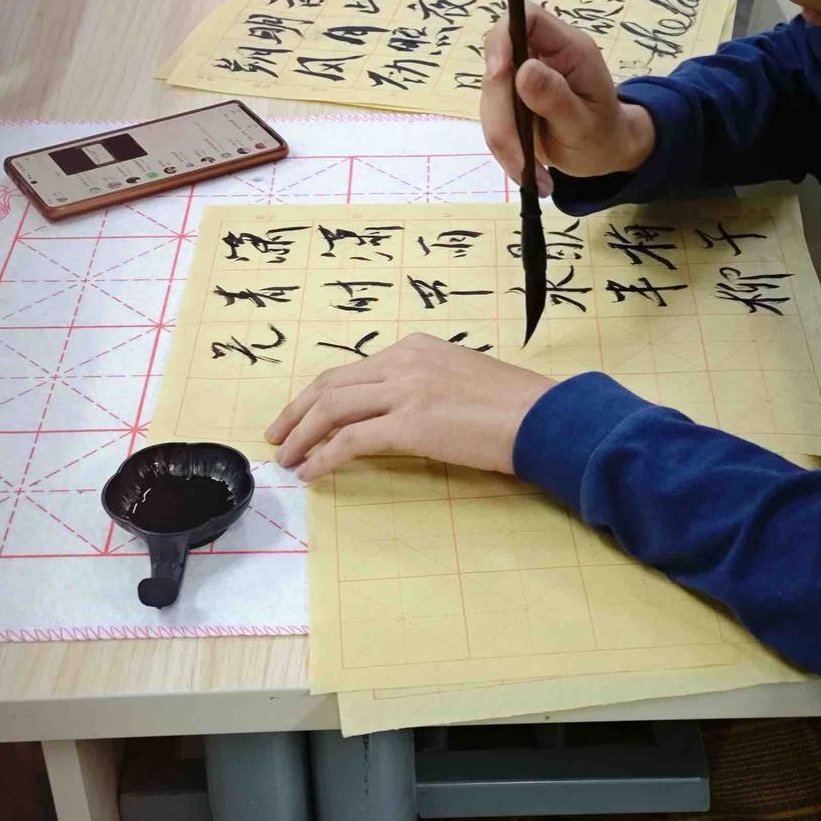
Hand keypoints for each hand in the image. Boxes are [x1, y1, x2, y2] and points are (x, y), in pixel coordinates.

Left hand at [266, 333, 554, 481]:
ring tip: (288, 458)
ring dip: (302, 436)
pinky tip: (312, 472)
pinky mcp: (410, 423)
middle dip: (296, 413)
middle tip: (278, 437)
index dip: (318, 395)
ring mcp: (405, 390)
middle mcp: (404, 361)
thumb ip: (425, 385)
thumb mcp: (461, 378)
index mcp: (416, 348)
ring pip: (332, 409)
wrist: (542, 417)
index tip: (301, 415)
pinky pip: (350, 441)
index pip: (352, 370)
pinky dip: (324, 457)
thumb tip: (399, 414)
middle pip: (330, 385)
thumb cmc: (514, 406)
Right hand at [481, 4, 655, 192]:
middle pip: (498, 67)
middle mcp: (542, 55)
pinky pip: (492, 117)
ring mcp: (523, 77)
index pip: (527, 18)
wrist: (604, 152)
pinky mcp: (510, 99)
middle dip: (500, 115)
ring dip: (501, 139)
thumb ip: (556, 97)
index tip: (497, 74)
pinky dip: (503, 147)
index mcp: (568, 48)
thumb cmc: (604, 135)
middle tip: (519, 158)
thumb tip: (523, 71)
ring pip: (490, 98)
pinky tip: (526, 169)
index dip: (503, 38)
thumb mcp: (584, 123)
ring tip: (529, 173)